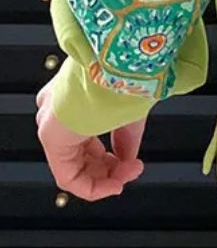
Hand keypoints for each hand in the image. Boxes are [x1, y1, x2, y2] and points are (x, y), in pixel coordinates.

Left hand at [35, 78, 146, 200]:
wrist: (118, 61)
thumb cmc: (124, 74)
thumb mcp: (129, 110)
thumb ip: (126, 139)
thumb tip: (128, 160)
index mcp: (72, 99)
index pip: (86, 141)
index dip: (111, 158)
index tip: (131, 162)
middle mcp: (56, 112)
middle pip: (81, 157)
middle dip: (112, 169)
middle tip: (134, 168)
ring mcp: (52, 124)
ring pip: (75, 169)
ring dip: (106, 177)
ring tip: (130, 172)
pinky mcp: (51, 136)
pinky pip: (68, 177)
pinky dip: (93, 187)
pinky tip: (115, 184)